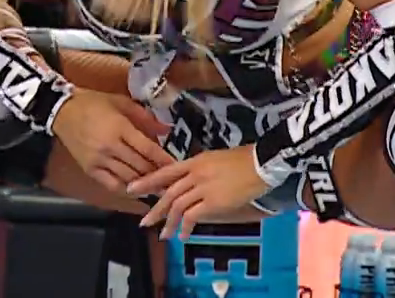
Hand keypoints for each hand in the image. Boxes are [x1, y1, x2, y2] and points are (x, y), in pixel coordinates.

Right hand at [50, 92, 174, 193]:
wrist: (62, 110)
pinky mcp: (90, 169)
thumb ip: (145, 117)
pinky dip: (126, 190)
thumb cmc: (94, 103)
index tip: (177, 167)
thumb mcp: (121, 102)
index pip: (148, 149)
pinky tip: (137, 191)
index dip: (164, 160)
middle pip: (140, 166)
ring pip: (129, 178)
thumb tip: (167, 129)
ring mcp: (99, 160)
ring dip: (145, 184)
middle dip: (158, 174)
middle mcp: (110, 147)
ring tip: (159, 188)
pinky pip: (112, 185)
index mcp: (120, 128)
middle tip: (172, 180)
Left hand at [130, 146, 270, 239]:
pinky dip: (186, 227)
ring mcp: (203, 187)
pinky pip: (193, 216)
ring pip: (178, 206)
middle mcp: (195, 174)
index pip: (166, 171)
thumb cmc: (243, 159)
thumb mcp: (215, 158)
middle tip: (144, 221)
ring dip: (169, 222)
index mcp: (195, 161)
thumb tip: (188, 181)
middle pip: (168, 192)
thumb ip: (199, 169)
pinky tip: (184, 235)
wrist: (261, 163)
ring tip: (163, 235)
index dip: (148, 181)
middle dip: (155, 209)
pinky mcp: (213, 202)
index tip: (133, 188)